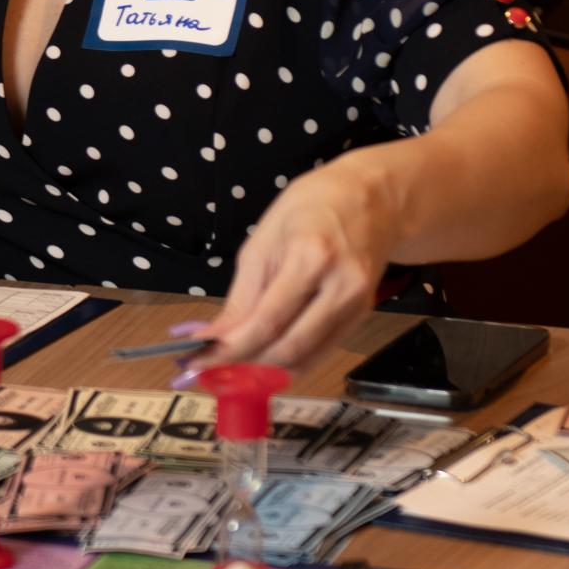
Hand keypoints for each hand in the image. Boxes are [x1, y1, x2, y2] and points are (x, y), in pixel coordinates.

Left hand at [182, 157, 396, 376]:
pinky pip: (321, 351)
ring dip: (264, 370)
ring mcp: (357, 305)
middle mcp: (340, 287)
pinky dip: (289, 361)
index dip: (229, 349)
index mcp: (310, 257)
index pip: (267, 321)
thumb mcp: (263, 239)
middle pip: (288, 348)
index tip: (196, 361)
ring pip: (306, 358)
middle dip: (243, 366)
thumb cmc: (310, 207)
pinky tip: (263, 358)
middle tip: (207, 368)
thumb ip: (241, 295)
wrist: (372, 198)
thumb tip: (215, 335)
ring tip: (229, 367)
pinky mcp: (363, 316)